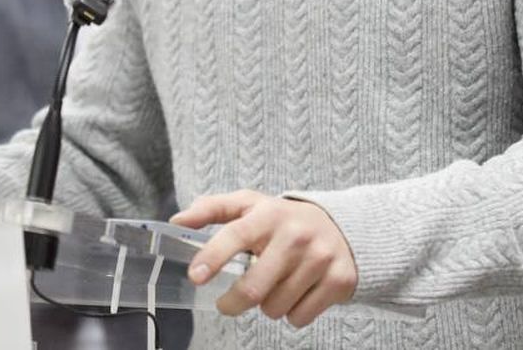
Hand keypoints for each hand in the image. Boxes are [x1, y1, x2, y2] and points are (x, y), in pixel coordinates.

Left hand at [173, 190, 357, 327]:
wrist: (345, 227)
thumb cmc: (284, 220)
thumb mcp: (251, 205)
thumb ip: (212, 209)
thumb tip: (177, 221)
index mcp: (269, 214)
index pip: (236, 234)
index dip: (213, 256)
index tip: (197, 276)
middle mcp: (295, 235)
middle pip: (253, 289)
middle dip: (232, 303)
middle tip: (227, 303)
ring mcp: (320, 258)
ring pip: (275, 308)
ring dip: (268, 306)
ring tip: (275, 285)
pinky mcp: (339, 280)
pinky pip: (300, 317)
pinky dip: (293, 313)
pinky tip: (298, 292)